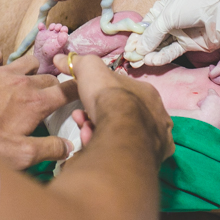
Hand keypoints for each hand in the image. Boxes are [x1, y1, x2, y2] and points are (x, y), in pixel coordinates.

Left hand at [0, 49, 77, 168]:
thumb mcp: (19, 155)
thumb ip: (49, 149)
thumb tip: (69, 147)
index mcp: (35, 102)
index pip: (68, 90)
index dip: (78, 91)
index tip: (82, 93)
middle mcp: (22, 81)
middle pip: (49, 77)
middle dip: (54, 86)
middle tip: (50, 99)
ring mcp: (1, 71)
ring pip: (28, 61)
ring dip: (32, 71)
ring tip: (27, 83)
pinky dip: (0, 60)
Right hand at [53, 53, 173, 162]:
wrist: (120, 131)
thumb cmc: (109, 97)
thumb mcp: (90, 69)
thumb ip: (78, 63)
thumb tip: (60, 58)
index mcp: (149, 94)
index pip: (123, 95)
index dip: (100, 99)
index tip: (83, 104)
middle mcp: (158, 117)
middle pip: (122, 118)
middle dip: (98, 119)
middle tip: (82, 121)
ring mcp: (158, 141)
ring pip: (124, 137)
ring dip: (101, 134)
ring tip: (86, 134)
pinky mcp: (154, 161)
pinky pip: (128, 156)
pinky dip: (111, 151)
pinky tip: (96, 147)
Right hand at [123, 0, 219, 66]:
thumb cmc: (192, 5)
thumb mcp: (167, 16)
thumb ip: (152, 34)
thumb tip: (139, 49)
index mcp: (163, 7)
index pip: (145, 24)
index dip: (136, 36)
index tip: (127, 48)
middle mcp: (169, 20)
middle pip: (151, 37)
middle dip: (141, 48)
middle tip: (130, 59)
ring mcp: (179, 33)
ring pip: (160, 46)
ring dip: (150, 54)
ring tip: (138, 63)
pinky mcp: (188, 45)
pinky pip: (172, 52)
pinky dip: (162, 57)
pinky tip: (152, 61)